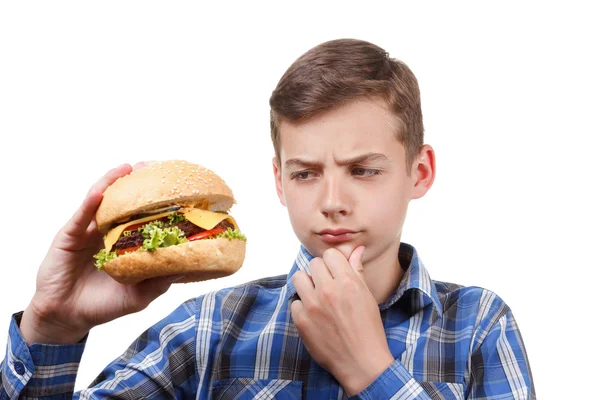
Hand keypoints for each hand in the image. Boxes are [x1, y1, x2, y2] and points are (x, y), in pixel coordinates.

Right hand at [21, 162, 178, 344]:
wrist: (67, 317)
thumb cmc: (104, 304)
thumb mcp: (139, 296)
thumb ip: (160, 281)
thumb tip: (186, 265)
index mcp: (127, 242)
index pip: (143, 216)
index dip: (157, 201)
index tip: (176, 187)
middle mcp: (109, 232)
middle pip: (123, 202)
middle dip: (138, 182)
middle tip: (155, 166)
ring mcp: (89, 231)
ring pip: (101, 202)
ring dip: (113, 182)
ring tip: (129, 168)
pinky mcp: (69, 236)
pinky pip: (81, 216)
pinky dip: (90, 203)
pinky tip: (100, 193)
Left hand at [291, 246, 393, 395]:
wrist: (361, 362)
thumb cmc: (368, 330)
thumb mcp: (367, 297)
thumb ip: (357, 271)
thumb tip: (355, 250)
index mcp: (347, 282)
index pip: (331, 254)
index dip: (334, 263)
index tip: (335, 272)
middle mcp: (328, 291)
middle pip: (314, 264)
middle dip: (320, 273)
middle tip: (327, 286)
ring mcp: (312, 306)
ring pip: (299, 278)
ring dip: (307, 285)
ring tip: (316, 296)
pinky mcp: (301, 321)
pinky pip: (294, 302)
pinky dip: (302, 307)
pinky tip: (313, 316)